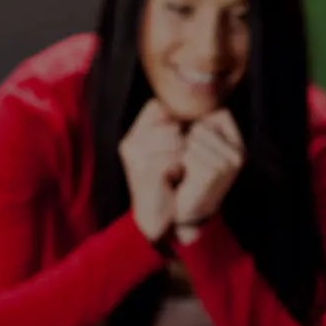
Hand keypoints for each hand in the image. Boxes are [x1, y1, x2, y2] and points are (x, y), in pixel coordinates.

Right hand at [120, 100, 184, 241]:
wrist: (154, 218)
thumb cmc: (165, 184)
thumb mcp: (166, 154)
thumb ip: (171, 132)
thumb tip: (195, 111)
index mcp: (134, 135)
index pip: (157, 106)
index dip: (176, 117)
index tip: (185, 135)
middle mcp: (130, 142)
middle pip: (168, 122)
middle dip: (183, 139)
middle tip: (181, 159)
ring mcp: (134, 156)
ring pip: (172, 138)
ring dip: (183, 153)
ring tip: (178, 168)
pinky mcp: (143, 169)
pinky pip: (172, 155)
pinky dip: (179, 165)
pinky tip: (174, 176)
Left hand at [173, 109, 244, 237]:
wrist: (185, 210)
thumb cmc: (187, 174)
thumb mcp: (196, 145)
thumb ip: (197, 123)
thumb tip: (180, 98)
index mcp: (238, 144)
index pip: (219, 113)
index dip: (199, 123)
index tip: (191, 141)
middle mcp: (238, 153)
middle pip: (202, 126)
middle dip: (187, 140)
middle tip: (188, 163)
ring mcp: (228, 163)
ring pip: (194, 138)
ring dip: (182, 153)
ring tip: (187, 171)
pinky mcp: (214, 173)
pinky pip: (188, 153)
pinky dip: (180, 162)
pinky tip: (185, 177)